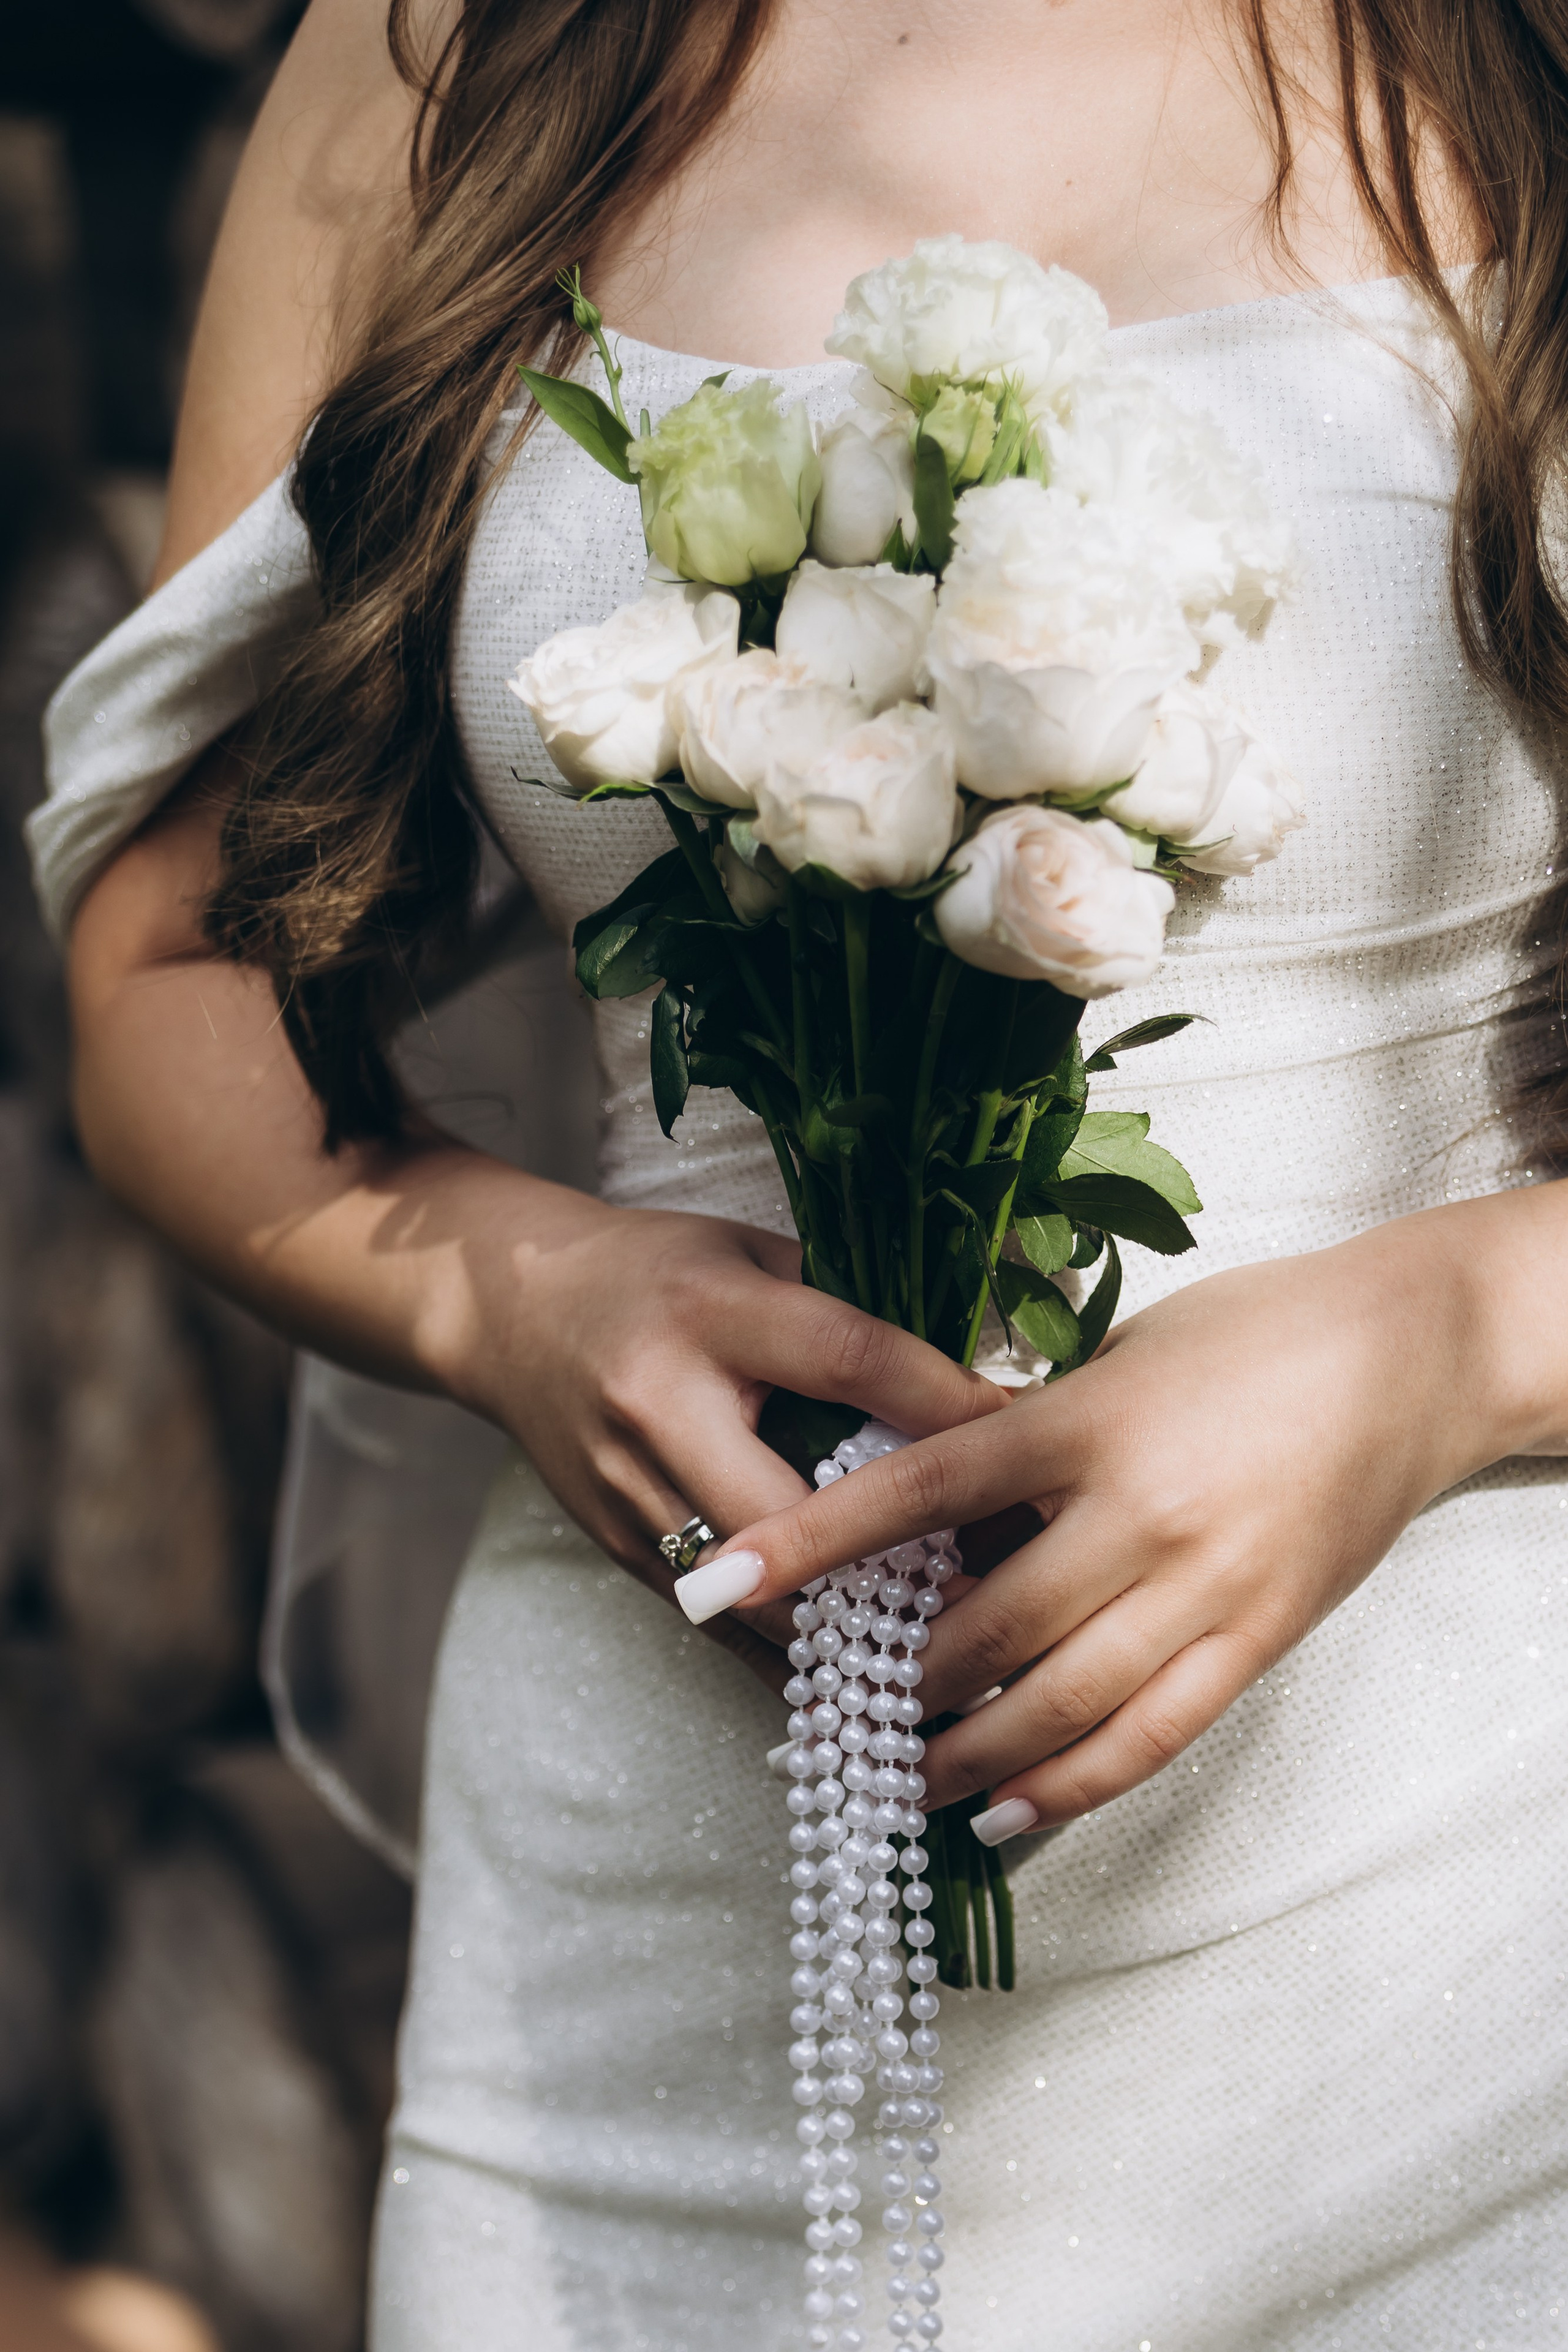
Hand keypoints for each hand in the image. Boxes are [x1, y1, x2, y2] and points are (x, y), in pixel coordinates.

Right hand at [443, 1187, 1001, 1685]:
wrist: (507, 1312)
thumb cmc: (655, 1273)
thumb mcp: (749, 1255)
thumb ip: (845, 1312)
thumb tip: (970, 1382)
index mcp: (709, 1312)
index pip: (847, 1360)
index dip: (944, 1404)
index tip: (1025, 1438)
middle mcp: (661, 1408)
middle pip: (797, 1512)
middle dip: (898, 1561)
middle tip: (997, 1587)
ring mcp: (632, 1492)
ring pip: (759, 1597)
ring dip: (855, 1633)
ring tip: (949, 1650)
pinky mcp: (619, 1551)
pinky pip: (724, 1628)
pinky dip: (800, 1655)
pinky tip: (867, 1676)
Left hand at [702, 1207, 1520, 1816]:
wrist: (1407, 1356)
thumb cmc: (1247, 1334)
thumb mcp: (1117, 1357)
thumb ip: (1025, 1430)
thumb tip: (925, 1501)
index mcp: (1086, 1421)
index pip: (920, 1491)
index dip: (814, 1541)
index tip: (722, 1580)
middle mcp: (1139, 1513)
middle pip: (985, 1626)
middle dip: (895, 1680)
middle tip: (827, 1708)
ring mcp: (1206, 1586)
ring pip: (1060, 1702)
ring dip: (967, 1755)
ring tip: (902, 1780)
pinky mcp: (1259, 1638)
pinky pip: (1152, 1735)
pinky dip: (1072, 1786)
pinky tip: (1008, 1816)